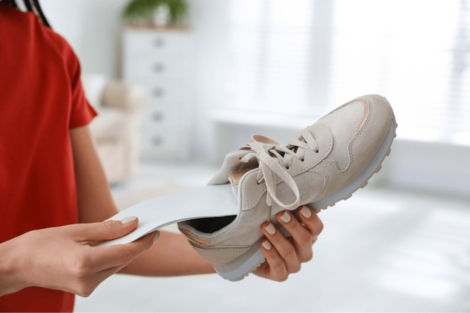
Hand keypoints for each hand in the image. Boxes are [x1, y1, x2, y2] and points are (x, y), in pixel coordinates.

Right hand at [0, 218, 156, 296]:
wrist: (17, 265)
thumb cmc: (41, 245)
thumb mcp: (76, 230)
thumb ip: (108, 229)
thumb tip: (133, 224)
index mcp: (86, 264)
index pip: (126, 253)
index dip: (143, 241)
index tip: (154, 230)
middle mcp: (89, 280)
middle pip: (124, 260)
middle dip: (134, 243)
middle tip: (141, 226)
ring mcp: (87, 288)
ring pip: (116, 265)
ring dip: (122, 250)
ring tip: (121, 233)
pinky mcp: (85, 289)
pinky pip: (107, 270)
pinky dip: (110, 257)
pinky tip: (106, 246)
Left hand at [253, 205, 322, 280]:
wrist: (251, 250)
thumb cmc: (268, 227)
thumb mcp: (276, 216)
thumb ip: (282, 206)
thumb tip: (278, 187)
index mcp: (308, 235)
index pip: (317, 228)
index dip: (311, 219)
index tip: (300, 208)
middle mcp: (303, 251)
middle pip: (305, 240)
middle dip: (292, 226)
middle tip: (280, 215)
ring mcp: (293, 264)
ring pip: (290, 252)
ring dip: (278, 238)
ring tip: (266, 227)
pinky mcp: (280, 275)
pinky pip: (279, 267)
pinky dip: (271, 254)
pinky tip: (263, 244)